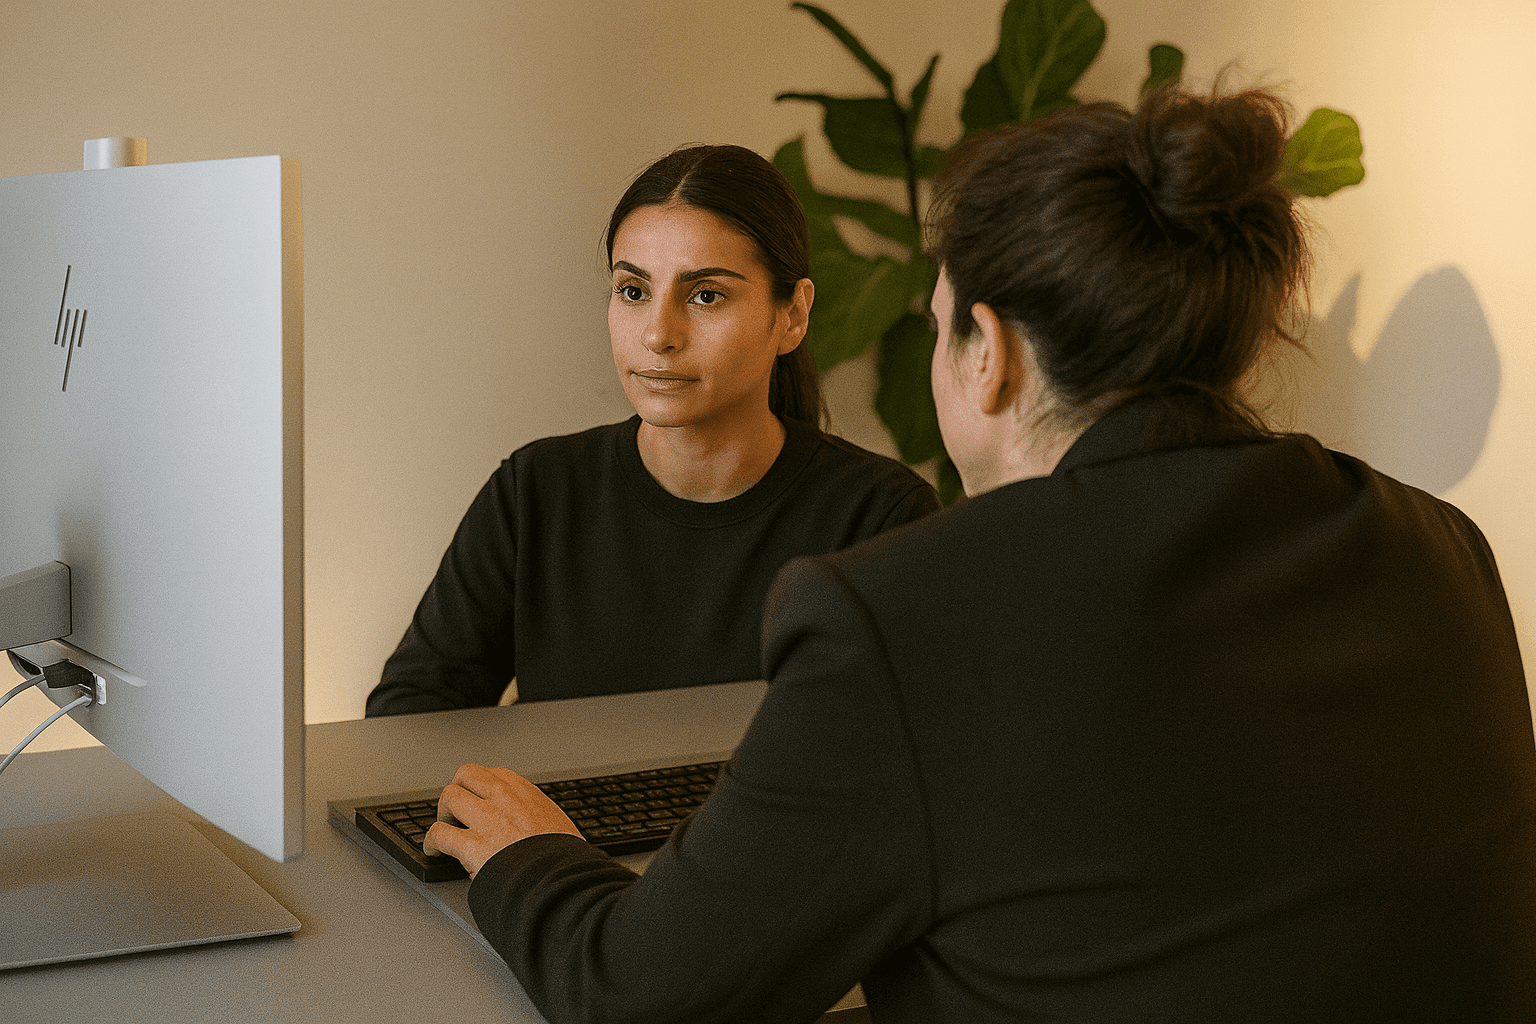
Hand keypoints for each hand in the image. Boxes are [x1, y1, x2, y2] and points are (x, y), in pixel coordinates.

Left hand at [426, 763, 582, 878]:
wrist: (560, 880)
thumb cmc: (565, 859)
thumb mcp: (558, 826)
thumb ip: (540, 819)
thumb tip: (538, 830)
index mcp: (526, 794)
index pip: (494, 774)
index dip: (481, 787)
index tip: (479, 799)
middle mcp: (504, 799)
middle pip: (467, 774)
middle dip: (458, 789)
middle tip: (457, 810)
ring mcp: (487, 819)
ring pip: (449, 797)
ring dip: (443, 813)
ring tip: (445, 828)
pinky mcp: (472, 845)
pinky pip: (439, 833)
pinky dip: (432, 841)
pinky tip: (434, 850)